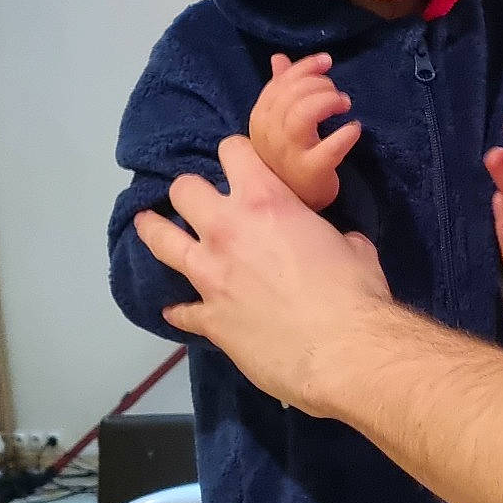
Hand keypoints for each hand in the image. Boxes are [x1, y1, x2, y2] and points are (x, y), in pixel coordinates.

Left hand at [134, 138, 390, 410]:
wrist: (342, 350)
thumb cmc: (355, 291)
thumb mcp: (353, 247)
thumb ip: (333, 236)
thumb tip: (339, 243)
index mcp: (266, 202)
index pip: (232, 152)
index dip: (235, 154)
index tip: (239, 164)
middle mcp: (227, 230)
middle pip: (184, 189)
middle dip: (190, 191)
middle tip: (198, 201)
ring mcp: (211, 275)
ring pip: (162, 240)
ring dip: (154, 230)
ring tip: (147, 225)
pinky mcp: (208, 318)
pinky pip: (181, 311)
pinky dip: (182, 310)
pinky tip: (177, 311)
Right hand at [249, 52, 360, 210]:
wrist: (294, 204)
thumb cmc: (288, 158)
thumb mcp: (279, 123)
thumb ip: (280, 89)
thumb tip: (279, 58)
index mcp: (260, 120)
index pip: (278, 84)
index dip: (305, 68)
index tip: (327, 62)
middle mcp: (269, 136)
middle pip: (291, 96)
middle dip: (319, 85)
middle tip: (337, 95)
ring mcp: (288, 156)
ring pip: (303, 114)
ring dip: (327, 102)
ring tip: (344, 106)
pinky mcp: (310, 172)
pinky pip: (329, 148)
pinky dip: (345, 134)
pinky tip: (354, 129)